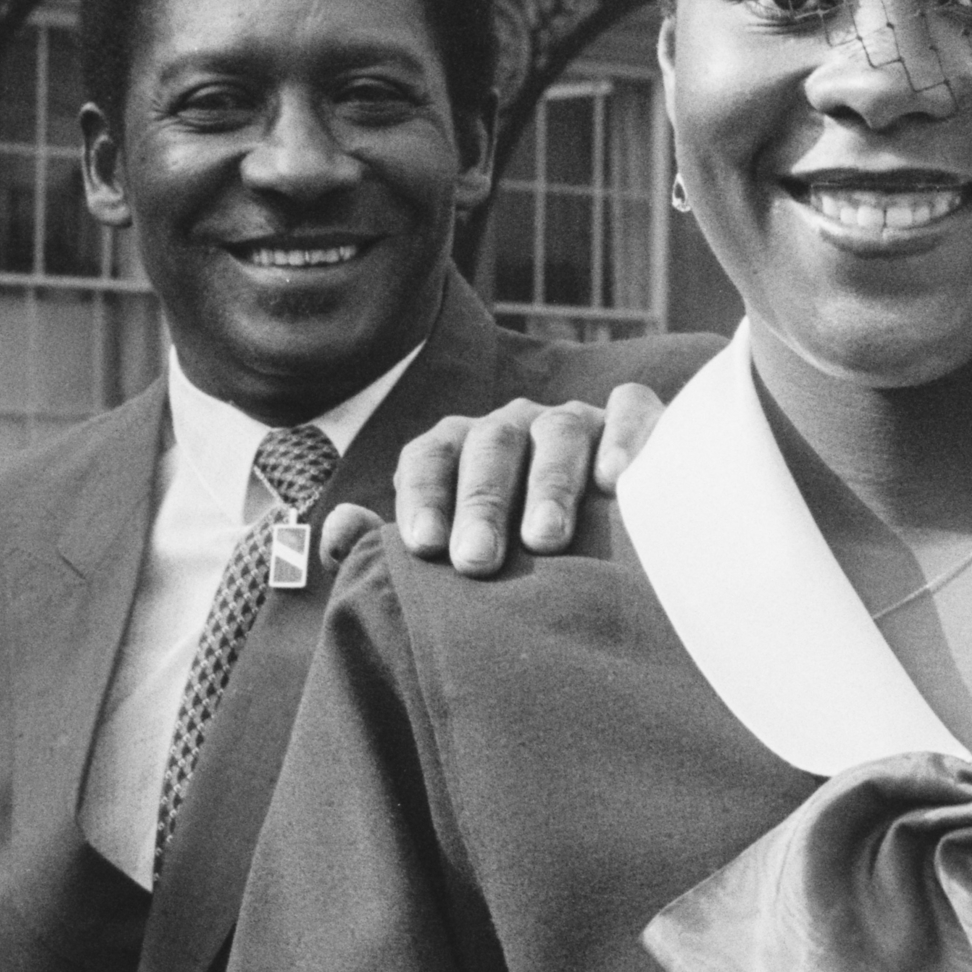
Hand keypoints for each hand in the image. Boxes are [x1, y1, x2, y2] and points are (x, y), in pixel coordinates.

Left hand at [365, 383, 666, 574]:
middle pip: (490, 445)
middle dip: (483, 502)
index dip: (424, 496)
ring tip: (546, 542)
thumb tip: (336, 532)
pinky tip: (618, 483)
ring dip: (550, 484)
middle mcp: (515, 427)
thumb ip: (384, 548)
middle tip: (478, 562)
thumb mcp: (448, 557)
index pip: (429, 455)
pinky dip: (625, 436)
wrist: (601, 560)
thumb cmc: (509, 561)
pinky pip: (631, 409)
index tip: (424, 547)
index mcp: (460, 450)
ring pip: (558, 432)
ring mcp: (576, 422)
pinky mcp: (635, 424)